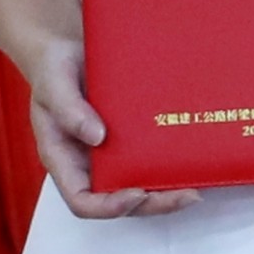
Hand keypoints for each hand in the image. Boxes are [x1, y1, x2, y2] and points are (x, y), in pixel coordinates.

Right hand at [24, 29, 193, 220]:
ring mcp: (113, 153)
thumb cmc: (53, 67)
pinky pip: (153, 158)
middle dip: (154, 203)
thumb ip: (68, 109)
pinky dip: (174, 165)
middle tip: (188, 195)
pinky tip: (197, 159)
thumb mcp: (53, 83)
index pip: (82, 200)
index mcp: (64, 159)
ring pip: (142, 185)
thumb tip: (97, 137)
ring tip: (199, 183)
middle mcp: (90, 163)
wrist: (70, 46)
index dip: (109, 207)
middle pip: (121, 200)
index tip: (137, 194)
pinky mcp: (134, 137)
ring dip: (169, 191)